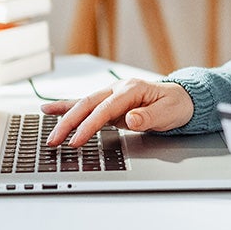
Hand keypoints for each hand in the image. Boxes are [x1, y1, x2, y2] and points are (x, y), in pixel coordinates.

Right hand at [40, 78, 192, 146]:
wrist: (183, 99)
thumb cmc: (176, 105)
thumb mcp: (168, 113)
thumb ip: (148, 117)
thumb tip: (130, 118)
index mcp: (131, 89)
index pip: (105, 109)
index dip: (89, 125)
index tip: (76, 140)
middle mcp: (118, 88)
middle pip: (87, 104)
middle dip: (68, 123)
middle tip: (54, 140)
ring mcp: (112, 94)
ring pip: (83, 104)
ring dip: (64, 118)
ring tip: (47, 130)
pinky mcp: (110, 103)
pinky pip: (86, 106)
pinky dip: (67, 107)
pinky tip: (50, 110)